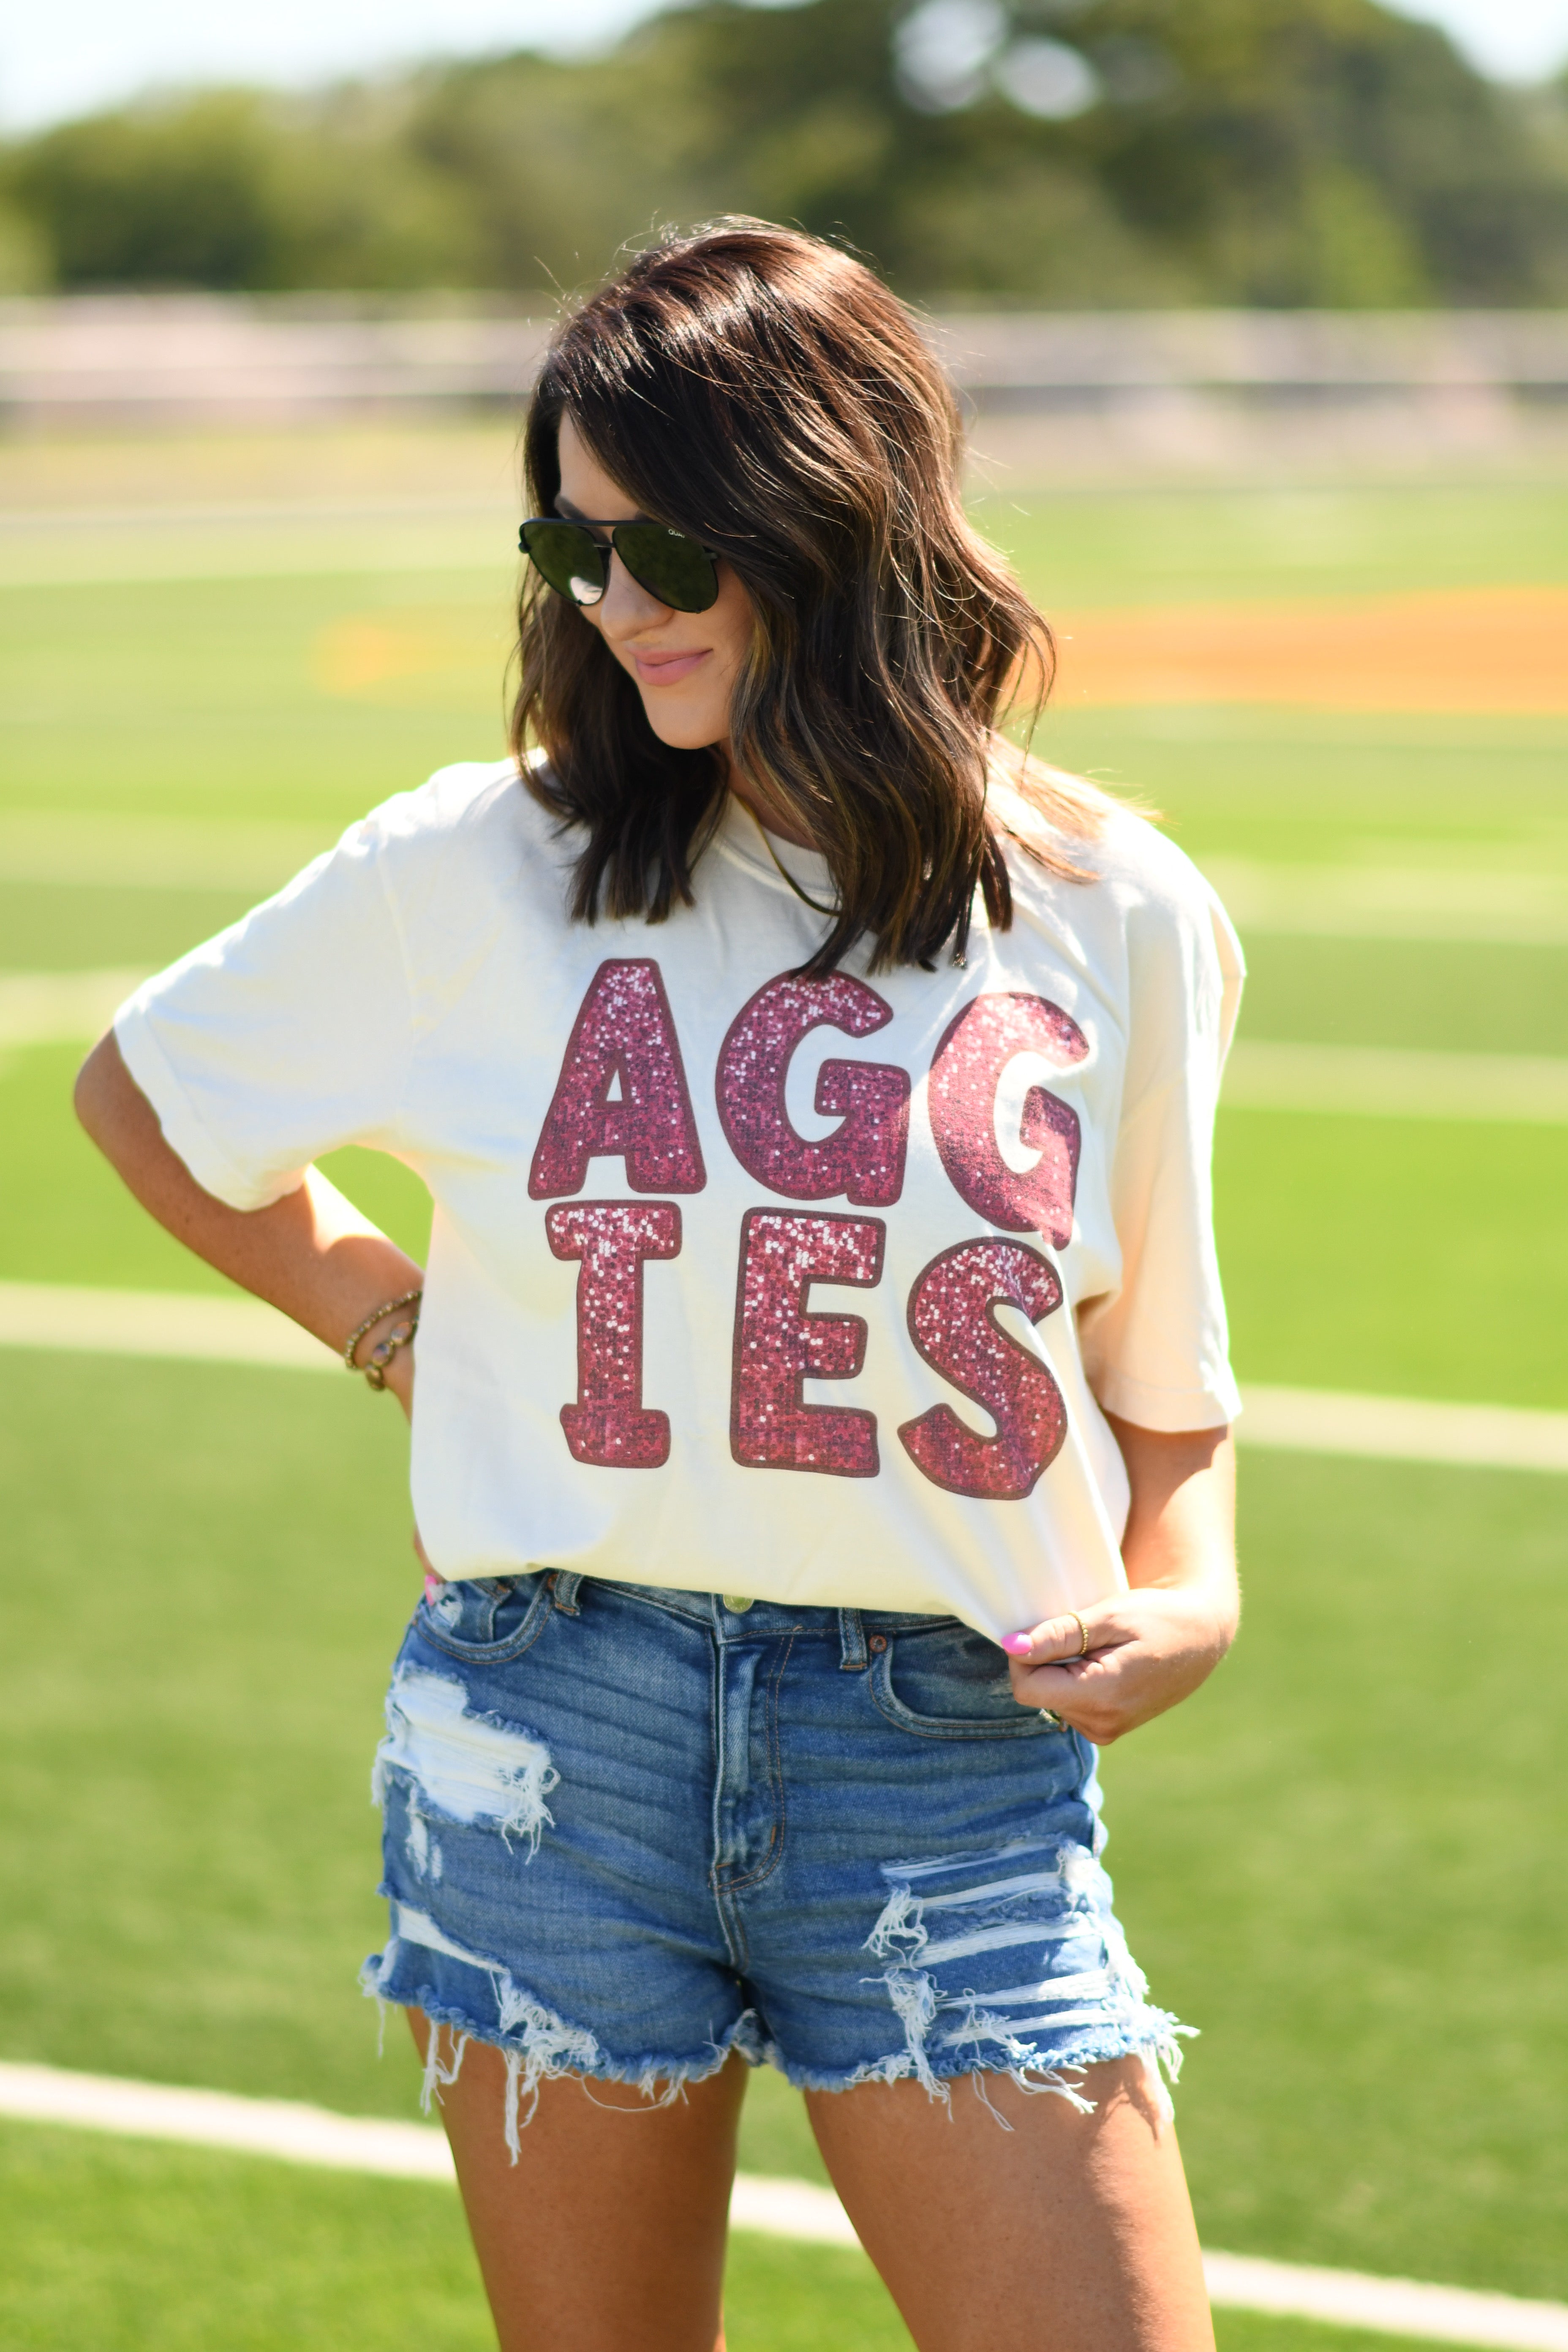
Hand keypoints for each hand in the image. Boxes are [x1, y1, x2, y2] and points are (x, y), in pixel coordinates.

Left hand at [1001, 1585, 1234, 1744]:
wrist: (1202, 1638)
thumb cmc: (1160, 1617)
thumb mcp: (1110, 1616)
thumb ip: (1059, 1634)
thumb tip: (1012, 1646)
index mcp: (1102, 1696)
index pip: (1027, 1688)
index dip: (1025, 1655)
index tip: (1048, 1629)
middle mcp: (1101, 1723)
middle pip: (1038, 1692)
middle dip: (1048, 1660)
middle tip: (1086, 1636)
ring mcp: (1105, 1730)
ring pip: (1050, 1697)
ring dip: (1063, 1669)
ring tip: (1102, 1649)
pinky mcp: (1106, 1728)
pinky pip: (1068, 1703)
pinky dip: (1075, 1680)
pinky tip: (1104, 1663)